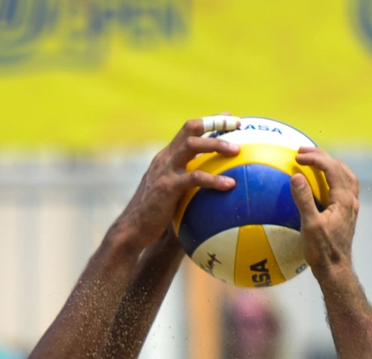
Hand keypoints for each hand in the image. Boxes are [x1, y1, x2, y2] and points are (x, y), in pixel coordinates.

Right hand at [111, 117, 238, 251]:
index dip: (210, 120)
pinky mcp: (168, 187)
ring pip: (192, 146)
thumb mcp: (171, 193)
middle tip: (239, 125)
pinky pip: (195, 178)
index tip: (231, 117)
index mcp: (167, 157)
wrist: (132, 229)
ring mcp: (165, 170)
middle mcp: (165, 158)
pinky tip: (230, 185)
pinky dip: (214, 180)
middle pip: (190, 128)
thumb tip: (214, 186)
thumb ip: (188, 184)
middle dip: (215, 122)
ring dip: (216, 144)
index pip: (189, 130)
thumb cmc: (155, 216)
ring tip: (237, 151)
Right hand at [290, 147, 359, 277]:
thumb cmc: (323, 252)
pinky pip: (341, 188)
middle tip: (302, 151)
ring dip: (329, 165)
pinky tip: (318, 183)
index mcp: (344, 200)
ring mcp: (350, 207)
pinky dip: (330, 178)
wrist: (336, 271)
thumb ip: (304, 200)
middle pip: (340, 168)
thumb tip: (296, 176)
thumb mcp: (310, 226)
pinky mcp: (346, 214)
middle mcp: (351, 201)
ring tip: (313, 161)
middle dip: (322, 156)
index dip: (315, 158)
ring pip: (345, 176)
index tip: (297, 156)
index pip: (332, 168)